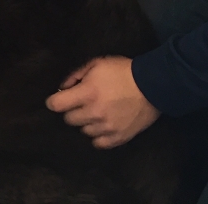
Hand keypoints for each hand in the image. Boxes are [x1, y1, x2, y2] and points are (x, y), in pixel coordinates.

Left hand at [45, 56, 159, 148]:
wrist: (153, 86)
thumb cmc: (122, 71)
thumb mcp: (97, 63)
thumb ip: (75, 75)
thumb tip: (62, 88)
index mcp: (87, 93)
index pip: (57, 105)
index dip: (54, 101)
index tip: (59, 99)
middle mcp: (95, 113)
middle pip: (69, 119)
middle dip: (72, 110)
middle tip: (82, 103)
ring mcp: (107, 127)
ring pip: (83, 131)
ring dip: (86, 122)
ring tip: (96, 112)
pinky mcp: (119, 137)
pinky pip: (98, 143)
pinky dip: (98, 135)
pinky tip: (103, 125)